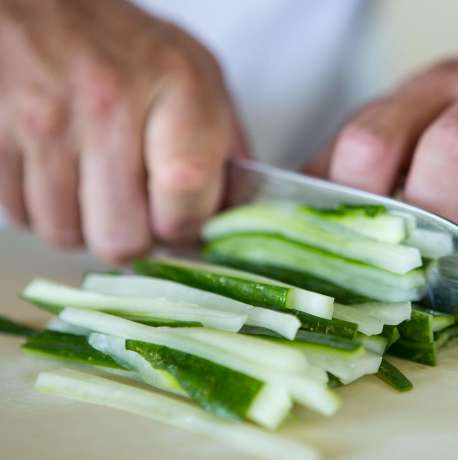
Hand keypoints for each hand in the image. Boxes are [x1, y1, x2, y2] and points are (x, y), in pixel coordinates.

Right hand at [0, 0, 244, 261]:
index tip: (179, 220)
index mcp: (177, 90)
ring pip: (65, 236)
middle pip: (121, 241)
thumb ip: (227, 147)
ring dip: (81, 223)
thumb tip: (238, 216)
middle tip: (132, 209)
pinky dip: (40, 206)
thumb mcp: (198, 75)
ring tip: (92, 182)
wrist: (44, 2)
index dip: (183, 232)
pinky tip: (57, 171)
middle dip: (130, 236)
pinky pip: (20, 215)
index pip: (185, 214)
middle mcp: (108, 103)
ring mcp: (43, 118)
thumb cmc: (127, 44)